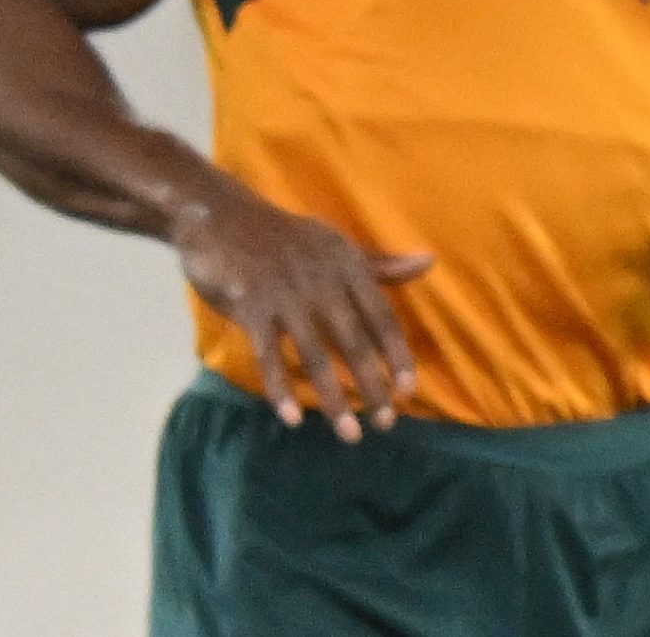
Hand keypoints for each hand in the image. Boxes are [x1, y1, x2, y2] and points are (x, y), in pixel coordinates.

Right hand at [170, 178, 431, 442]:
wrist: (220, 215)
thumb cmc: (285, 238)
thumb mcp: (334, 245)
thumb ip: (378, 265)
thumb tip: (429, 262)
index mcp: (347, 265)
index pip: (381, 316)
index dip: (397, 354)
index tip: (409, 391)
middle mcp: (321, 281)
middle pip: (354, 341)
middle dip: (372, 385)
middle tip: (386, 423)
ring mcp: (284, 294)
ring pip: (315, 355)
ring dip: (333, 398)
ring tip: (349, 433)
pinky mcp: (249, 306)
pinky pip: (268, 354)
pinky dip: (280, 388)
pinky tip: (292, 418)